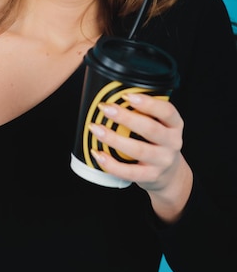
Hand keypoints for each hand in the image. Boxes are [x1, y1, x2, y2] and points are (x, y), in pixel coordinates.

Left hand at [89, 93, 192, 219]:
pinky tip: (98, 153)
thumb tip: (113, 95)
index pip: (167, 111)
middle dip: (125, 117)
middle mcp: (172, 142)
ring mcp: (162, 161)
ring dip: (114, 138)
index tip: (127, 95)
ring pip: (138, 150)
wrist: (170, 175)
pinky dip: (111, 163)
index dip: (148, 103)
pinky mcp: (150, 177)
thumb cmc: (158, 143)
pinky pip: (129, 172)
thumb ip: (144, 112)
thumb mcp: (161, 125)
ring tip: (96, 129)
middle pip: (150, 129)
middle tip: (105, 108)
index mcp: (175, 125)